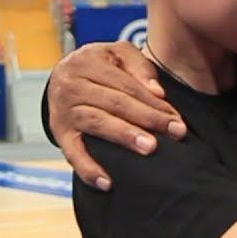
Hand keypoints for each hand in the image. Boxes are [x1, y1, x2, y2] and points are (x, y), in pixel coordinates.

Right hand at [48, 41, 187, 190]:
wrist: (59, 76)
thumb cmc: (98, 65)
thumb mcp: (117, 53)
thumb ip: (139, 67)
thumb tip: (157, 93)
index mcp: (88, 61)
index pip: (127, 84)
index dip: (154, 101)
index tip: (177, 117)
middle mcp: (71, 85)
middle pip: (115, 102)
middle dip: (147, 118)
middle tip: (174, 132)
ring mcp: (63, 110)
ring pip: (97, 123)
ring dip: (124, 136)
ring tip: (149, 147)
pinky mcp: (59, 133)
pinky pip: (72, 153)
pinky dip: (88, 169)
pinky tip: (107, 183)